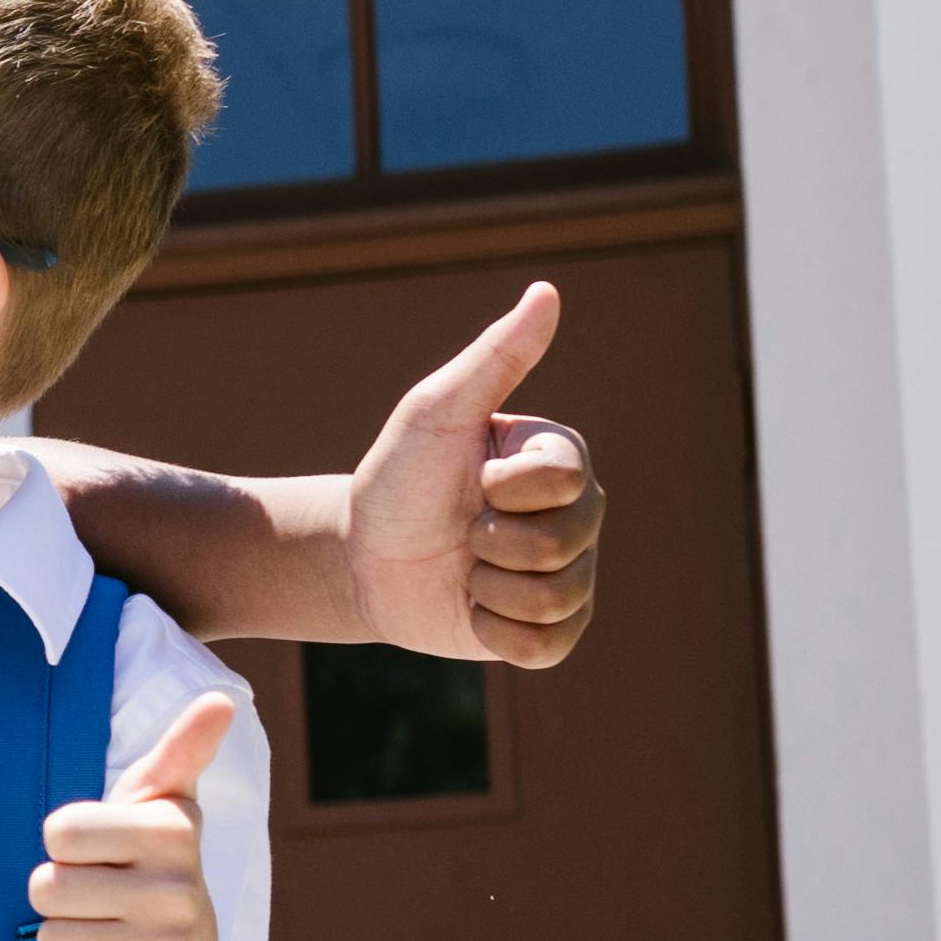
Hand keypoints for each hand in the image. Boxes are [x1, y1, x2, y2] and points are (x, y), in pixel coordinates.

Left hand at [36, 693, 231, 940]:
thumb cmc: (149, 865)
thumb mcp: (158, 804)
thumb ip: (179, 751)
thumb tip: (220, 700)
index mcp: (175, 831)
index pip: (57, 832)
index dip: (66, 845)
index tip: (104, 852)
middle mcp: (182, 892)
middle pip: (46, 887)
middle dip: (59, 894)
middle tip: (101, 898)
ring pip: (51, 940)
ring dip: (67, 938)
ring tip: (108, 933)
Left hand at [344, 280, 600, 666]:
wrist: (360, 556)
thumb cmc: (397, 477)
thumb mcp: (435, 411)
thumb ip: (495, 357)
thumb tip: (546, 292)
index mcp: (561, 461)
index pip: (563, 482)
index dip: (501, 489)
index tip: (470, 480)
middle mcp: (579, 516)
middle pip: (565, 544)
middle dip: (490, 541)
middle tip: (461, 530)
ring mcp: (570, 577)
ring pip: (556, 599)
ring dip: (487, 588)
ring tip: (463, 567)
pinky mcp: (548, 634)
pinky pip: (544, 648)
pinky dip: (493, 632)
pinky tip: (471, 607)